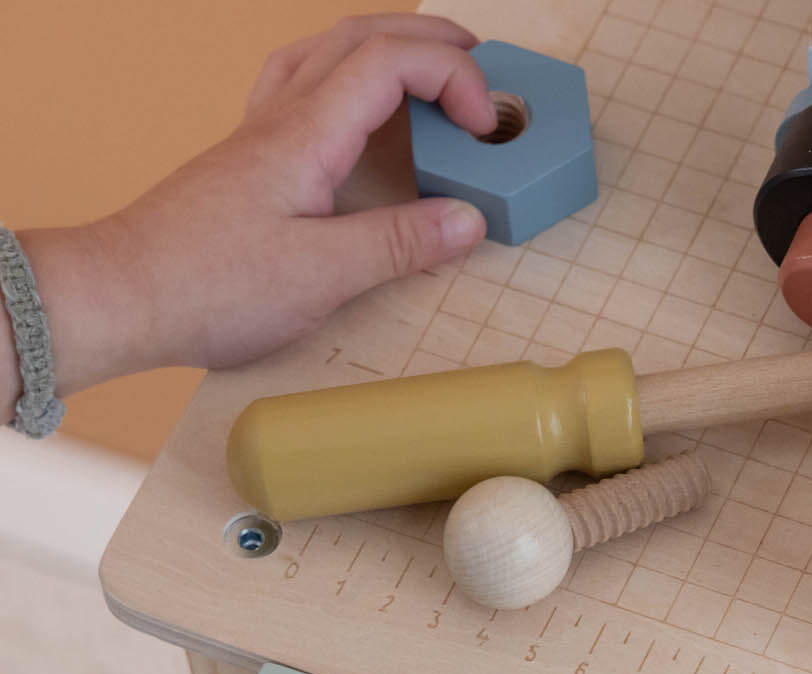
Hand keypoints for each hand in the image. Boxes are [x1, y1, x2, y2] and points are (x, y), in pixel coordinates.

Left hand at [12, 14, 495, 404]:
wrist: (124, 295)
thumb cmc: (210, 288)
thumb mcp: (321, 276)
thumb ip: (400, 243)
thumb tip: (469, 218)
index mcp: (305, 136)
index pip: (388, 63)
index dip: (450, 77)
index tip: (486, 128)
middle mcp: (280, 119)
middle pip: (358, 38)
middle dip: (428, 41)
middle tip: (481, 64)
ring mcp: (260, 135)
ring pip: (326, 52)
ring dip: (385, 45)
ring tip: (428, 65)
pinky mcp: (249, 160)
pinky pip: (299, 85)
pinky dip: (340, 73)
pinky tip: (350, 100)